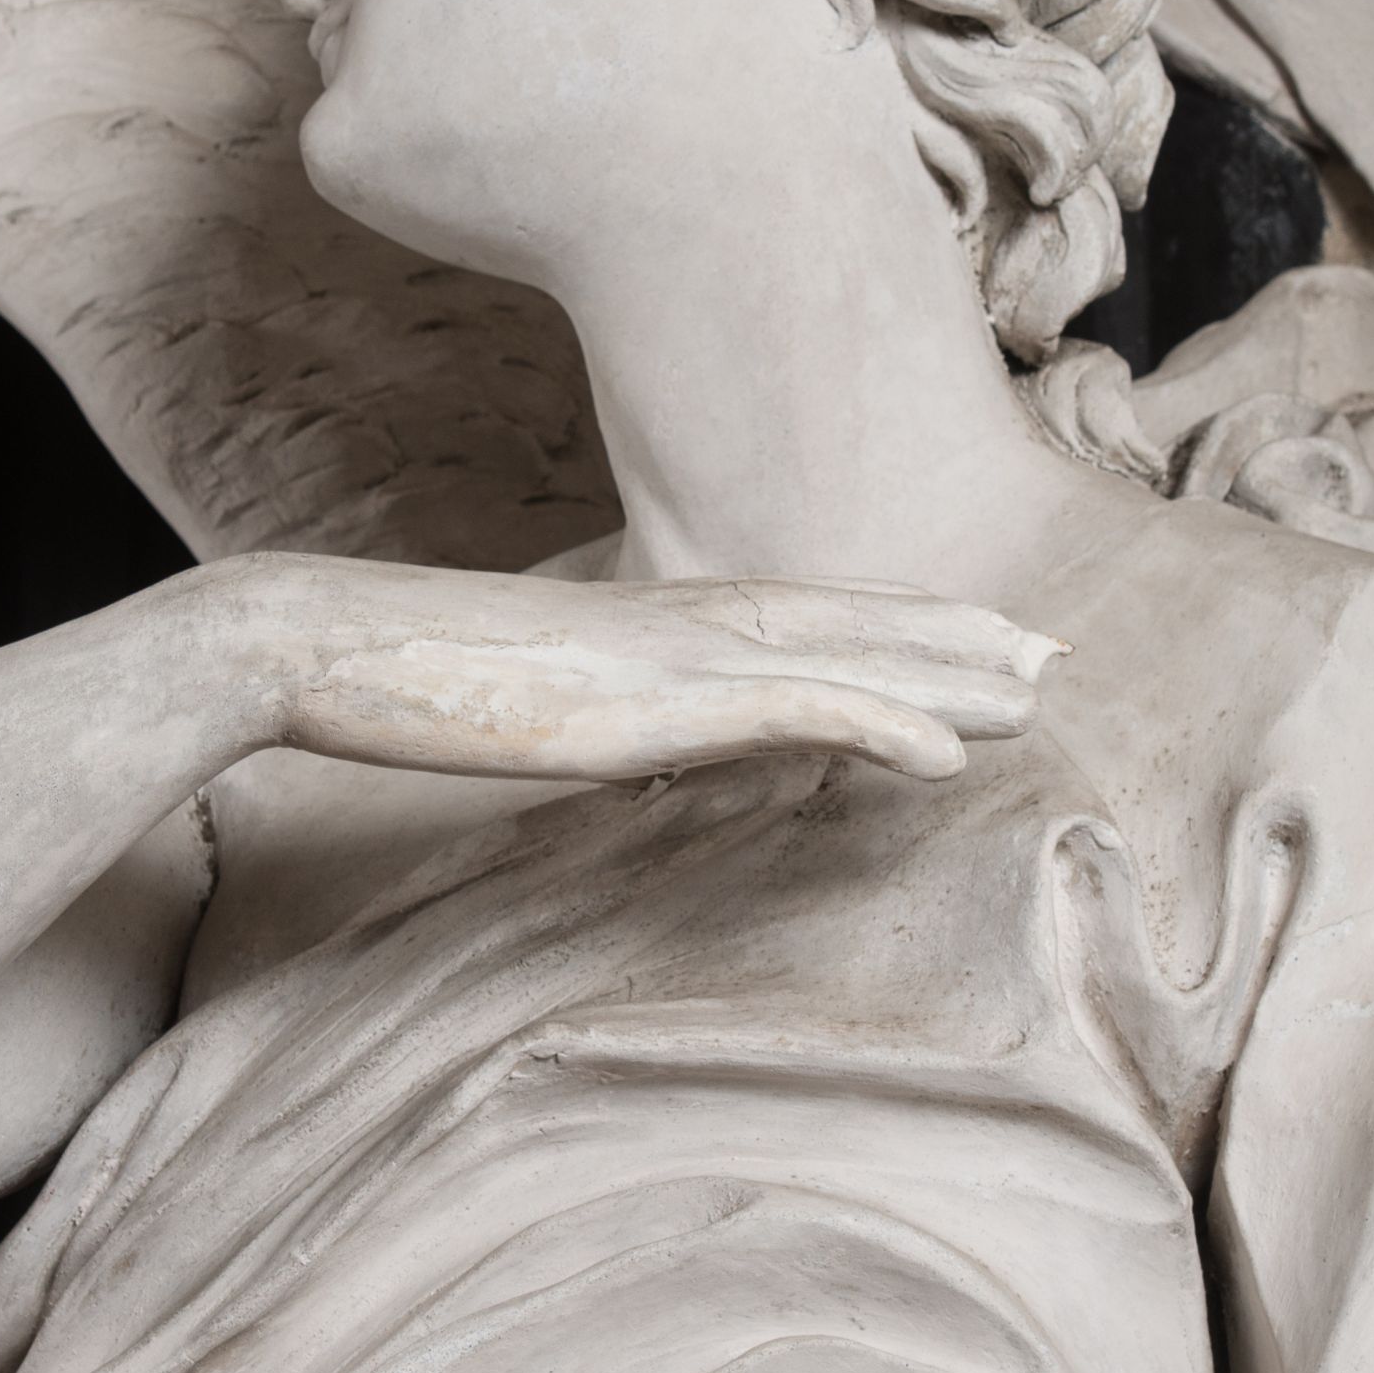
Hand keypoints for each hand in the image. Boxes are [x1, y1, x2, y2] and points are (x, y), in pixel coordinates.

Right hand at [213, 554, 1062, 782]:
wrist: (322, 642)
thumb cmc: (406, 673)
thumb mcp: (527, 694)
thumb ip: (600, 707)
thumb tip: (646, 739)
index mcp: (653, 623)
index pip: (801, 617)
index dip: (894, 623)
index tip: (971, 636)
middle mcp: (679, 625)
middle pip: (845, 625)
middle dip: (952, 639)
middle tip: (1051, 653)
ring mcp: (670, 658)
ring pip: (841, 662)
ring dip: (946, 677)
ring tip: (1038, 692)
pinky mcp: (649, 703)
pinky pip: (793, 716)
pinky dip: (882, 725)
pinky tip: (952, 756)